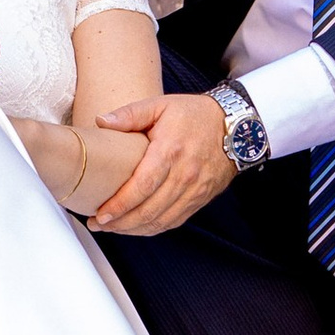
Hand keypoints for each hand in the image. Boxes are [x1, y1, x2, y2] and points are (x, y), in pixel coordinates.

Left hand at [91, 92, 235, 235]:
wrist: (236, 127)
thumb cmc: (194, 114)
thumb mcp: (160, 105)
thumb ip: (129, 114)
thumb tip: (100, 121)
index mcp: (170, 151)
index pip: (142, 187)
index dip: (120, 205)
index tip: (101, 214)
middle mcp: (185, 175)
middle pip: (149, 210)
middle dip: (120, 223)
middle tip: (98, 224)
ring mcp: (195, 190)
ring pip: (161, 220)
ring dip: (134, 229)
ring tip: (112, 228)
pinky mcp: (200, 199)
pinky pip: (174, 221)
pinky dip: (153, 228)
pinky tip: (137, 227)